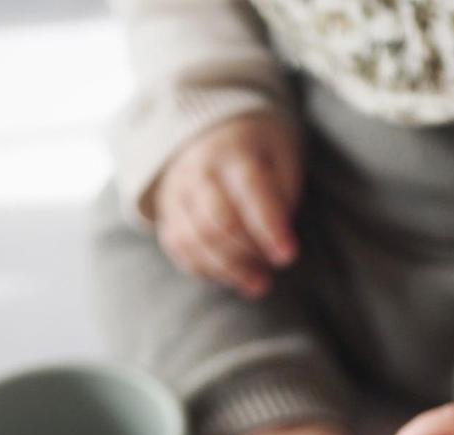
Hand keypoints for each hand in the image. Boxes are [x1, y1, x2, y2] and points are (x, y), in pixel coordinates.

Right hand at [154, 111, 301, 298]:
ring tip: (259, 284)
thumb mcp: (282, 157)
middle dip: (247, 253)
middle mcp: (198, 171)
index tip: (287, 256)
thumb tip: (275, 242)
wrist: (210, 131)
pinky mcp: (166, 214)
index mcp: (233, 151)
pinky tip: (233, 277)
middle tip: (273, 269)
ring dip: (229, 270)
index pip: (250, 191)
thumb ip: (282, 197)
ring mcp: (176, 193)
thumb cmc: (258, 152)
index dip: (269, 227)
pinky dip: (207, 270)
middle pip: (217, 222)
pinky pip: (180, 249)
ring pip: (195, 241)